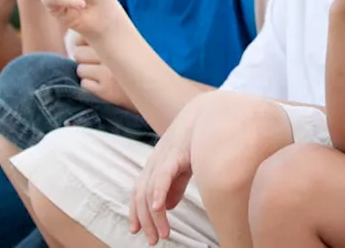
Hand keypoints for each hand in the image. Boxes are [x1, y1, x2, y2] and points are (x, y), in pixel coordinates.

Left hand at [71, 34, 131, 109]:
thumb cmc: (135, 69)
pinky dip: (90, 87)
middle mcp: (113, 55)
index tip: (92, 50)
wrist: (154, 94)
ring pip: (80, 69)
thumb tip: (74, 40)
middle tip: (99, 66)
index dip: (84, 45)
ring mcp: (109, 74)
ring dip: (87, 75)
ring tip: (103, 77)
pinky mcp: (106, 91)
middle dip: (84, 61)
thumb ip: (105, 40)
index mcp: (117, 41)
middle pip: (78, 53)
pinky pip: (84, 84)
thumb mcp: (126, 48)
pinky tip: (104, 88)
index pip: (83, 37)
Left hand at [130, 112, 197, 243]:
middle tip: (152, 240)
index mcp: (156, 165)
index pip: (139, 191)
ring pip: (149, 191)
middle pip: (140, 195)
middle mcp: (155, 162)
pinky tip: (157, 208)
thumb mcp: (183, 165)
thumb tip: (168, 206)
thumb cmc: (197, 138)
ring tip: (161, 234)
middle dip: (145, 220)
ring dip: (153, 216)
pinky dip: (157, 193)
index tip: (138, 231)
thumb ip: (175, 185)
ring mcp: (163, 157)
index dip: (136, 212)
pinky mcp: (175, 153)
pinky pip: (162, 176)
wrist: (208, 110)